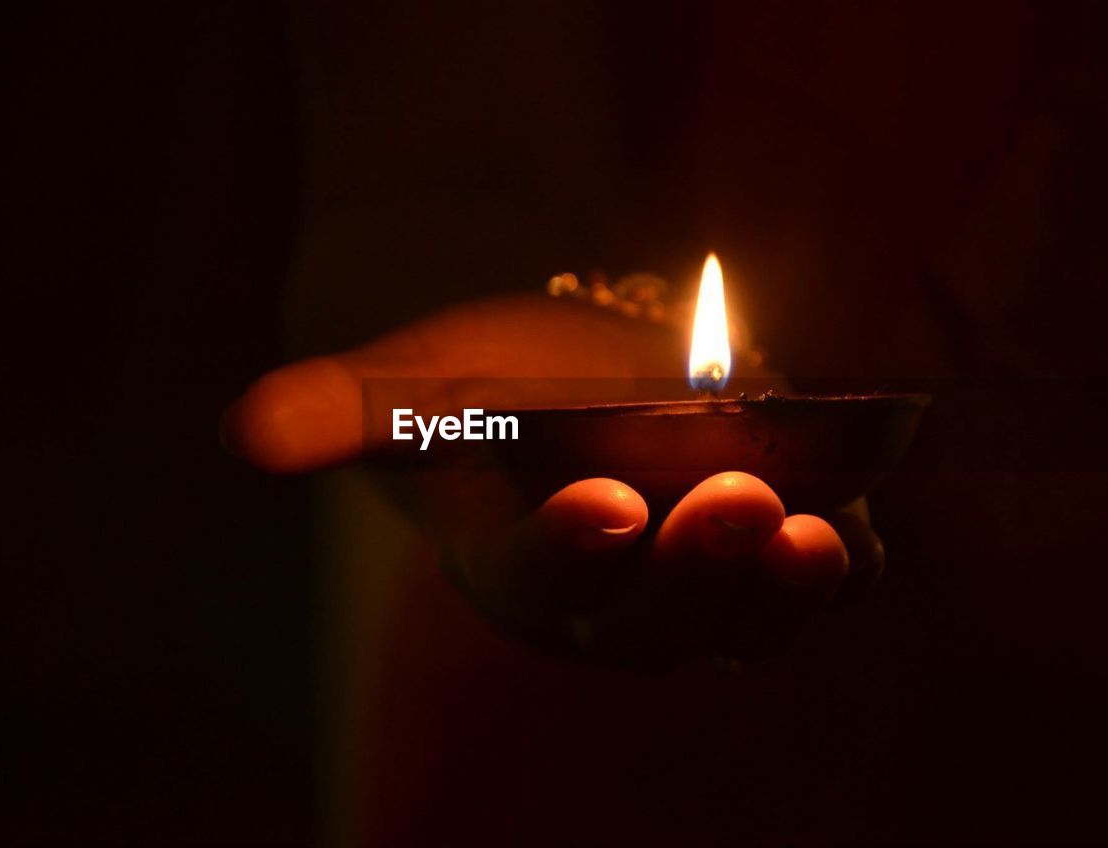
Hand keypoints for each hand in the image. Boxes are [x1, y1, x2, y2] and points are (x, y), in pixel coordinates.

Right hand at [221, 293, 884, 666]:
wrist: (566, 374)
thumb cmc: (481, 380)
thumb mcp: (409, 383)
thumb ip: (339, 411)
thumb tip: (248, 431)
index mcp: (516, 566)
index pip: (537, 578)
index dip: (568, 551)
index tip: (604, 504)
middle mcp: (607, 603)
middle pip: (653, 619)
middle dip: (697, 568)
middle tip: (739, 500)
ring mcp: (694, 591)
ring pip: (744, 620)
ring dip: (787, 588)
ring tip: (825, 537)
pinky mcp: (763, 559)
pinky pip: (810, 584)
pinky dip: (839, 563)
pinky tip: (860, 516)